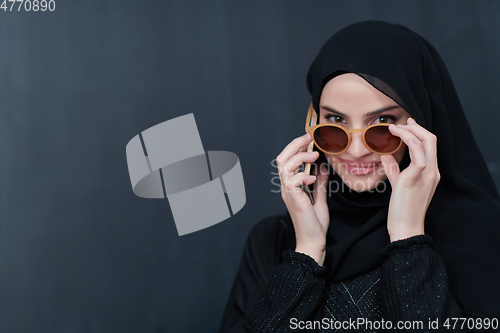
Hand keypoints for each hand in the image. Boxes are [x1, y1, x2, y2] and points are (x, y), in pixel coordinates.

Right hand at [276, 133, 329, 264]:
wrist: (314, 241)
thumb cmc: (315, 222)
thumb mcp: (320, 197)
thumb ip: (320, 182)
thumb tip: (322, 167)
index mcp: (291, 185)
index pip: (286, 160)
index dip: (295, 147)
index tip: (309, 138)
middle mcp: (287, 187)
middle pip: (281, 158)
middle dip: (294, 145)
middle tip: (309, 138)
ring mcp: (289, 193)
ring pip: (285, 166)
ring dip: (300, 157)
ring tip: (315, 155)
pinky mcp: (294, 199)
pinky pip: (292, 180)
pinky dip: (303, 175)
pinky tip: (313, 178)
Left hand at [380, 118, 440, 241]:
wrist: (406, 227)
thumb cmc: (402, 209)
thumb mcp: (399, 184)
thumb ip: (394, 169)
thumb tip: (386, 155)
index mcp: (430, 172)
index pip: (429, 145)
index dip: (419, 132)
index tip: (406, 125)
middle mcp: (432, 172)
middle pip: (430, 139)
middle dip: (415, 127)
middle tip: (400, 123)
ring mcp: (426, 175)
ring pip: (426, 142)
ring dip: (409, 132)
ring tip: (394, 129)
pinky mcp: (416, 179)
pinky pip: (418, 156)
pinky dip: (408, 144)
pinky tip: (395, 141)